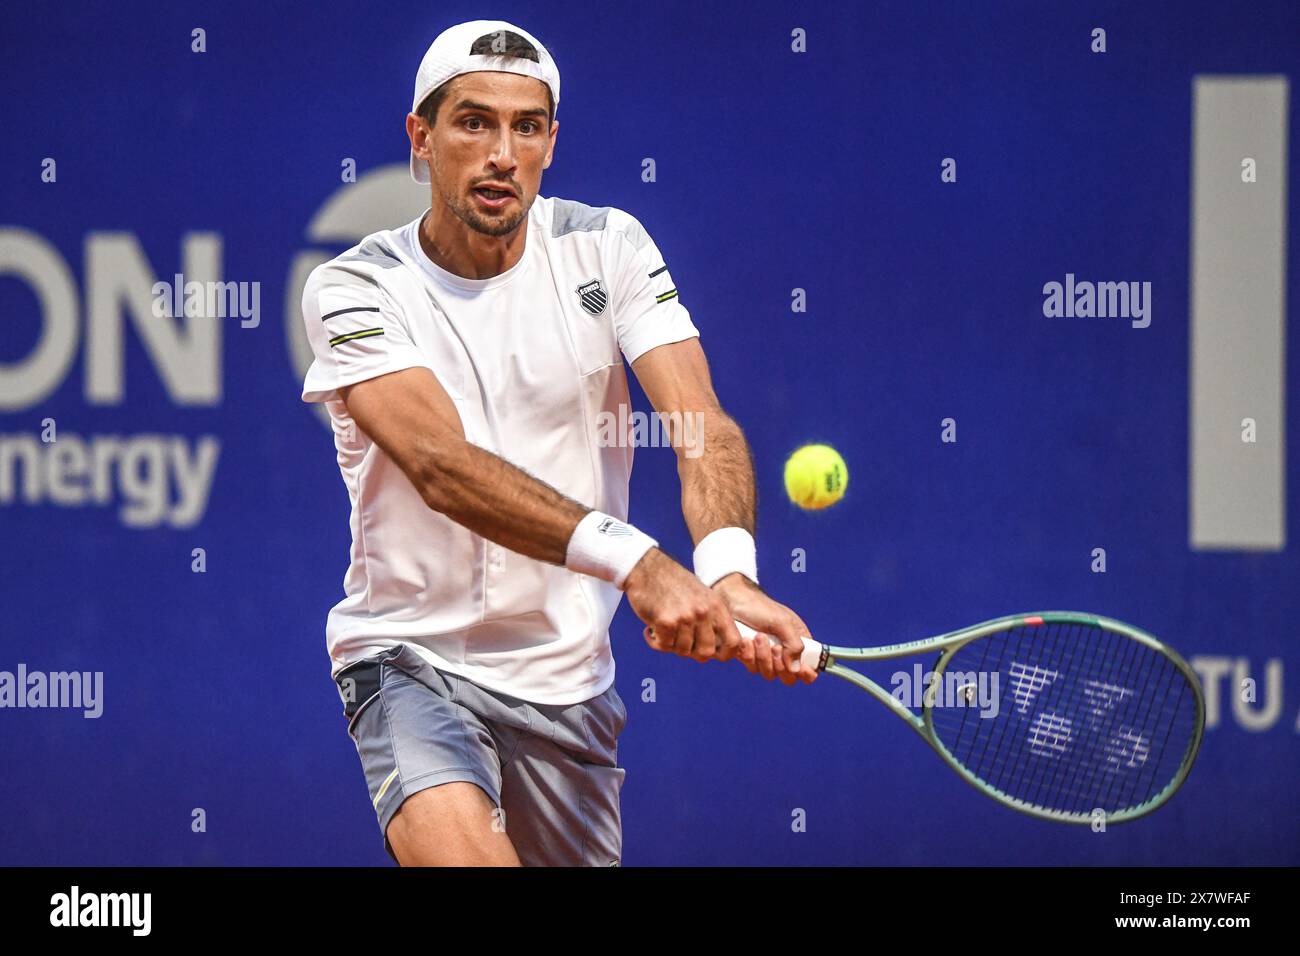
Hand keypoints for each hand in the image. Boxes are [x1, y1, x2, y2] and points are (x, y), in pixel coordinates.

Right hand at [622, 548, 743, 663]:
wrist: (648, 568)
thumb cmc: (674, 584)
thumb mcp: (702, 596)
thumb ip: (711, 620)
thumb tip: (716, 651)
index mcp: (716, 606)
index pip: (733, 641)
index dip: (726, 654)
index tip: (714, 655)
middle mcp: (703, 612)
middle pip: (706, 652)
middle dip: (692, 653)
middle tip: (680, 642)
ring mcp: (685, 617)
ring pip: (683, 650)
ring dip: (671, 645)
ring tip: (664, 631)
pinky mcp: (665, 621)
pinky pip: (664, 646)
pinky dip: (655, 642)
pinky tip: (650, 630)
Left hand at [712, 574, 818, 684]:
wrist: (732, 600)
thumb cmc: (761, 607)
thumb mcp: (782, 622)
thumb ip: (794, 645)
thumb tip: (795, 669)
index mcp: (798, 641)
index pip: (810, 666)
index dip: (807, 673)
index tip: (802, 670)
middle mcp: (784, 651)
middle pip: (788, 676)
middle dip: (780, 664)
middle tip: (775, 647)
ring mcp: (766, 656)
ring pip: (769, 673)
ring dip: (763, 657)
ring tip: (758, 636)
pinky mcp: (750, 657)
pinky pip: (752, 667)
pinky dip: (749, 655)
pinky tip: (745, 640)